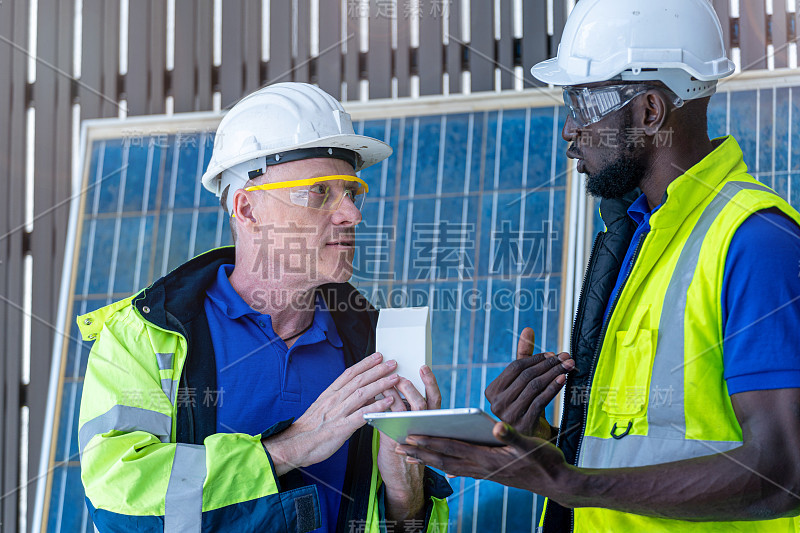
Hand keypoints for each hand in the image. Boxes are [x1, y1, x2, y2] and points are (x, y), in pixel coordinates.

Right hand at [263, 352, 399, 474]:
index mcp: (329, 394)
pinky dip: (376, 407)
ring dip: (380, 384)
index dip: (365, 363)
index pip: (350, 373)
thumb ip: (338, 399)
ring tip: (394, 378)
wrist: (295, 445)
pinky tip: (387, 402)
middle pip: (359, 380)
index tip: (377, 357)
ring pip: (362, 393)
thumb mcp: (322, 408)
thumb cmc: (308, 429)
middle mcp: (334, 399)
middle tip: (392, 363)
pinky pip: (362, 414)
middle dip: (377, 370)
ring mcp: (338, 412)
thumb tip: (355, 393)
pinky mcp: (342, 427)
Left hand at [378, 365, 441, 522]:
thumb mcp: (412, 425)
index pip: (435, 397)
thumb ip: (410, 408)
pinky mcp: (396, 442)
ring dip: (395, 396)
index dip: (430, 382)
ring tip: (385, 384)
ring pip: (407, 412)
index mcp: (431, 419)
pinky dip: (383, 408)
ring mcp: (412, 435)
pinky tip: (375, 399)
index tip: (423, 367)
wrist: (401, 476)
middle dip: (410, 388)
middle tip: (399, 377)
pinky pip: (390, 421)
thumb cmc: (406, 445)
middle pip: (422, 403)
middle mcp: (426, 426)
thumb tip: (397, 383)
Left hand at [398, 422, 569, 497]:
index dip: (430, 442)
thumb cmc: (544, 460)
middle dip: (419, 453)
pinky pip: (458, 469)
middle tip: (397, 447)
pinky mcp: (486, 473)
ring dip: (426, 460)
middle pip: (443, 459)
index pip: (452, 448)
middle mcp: (481, 467)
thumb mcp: (530, 443)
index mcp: (487, 457)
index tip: (411, 437)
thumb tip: (496, 425)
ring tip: (407, 454)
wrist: (555, 482)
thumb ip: (512, 434)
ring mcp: (483, 472)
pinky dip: (442, 464)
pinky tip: (436, 463)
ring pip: (448, 466)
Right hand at [484, 327, 572, 437]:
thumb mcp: (523, 383)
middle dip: (549, 364)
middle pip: (526, 376)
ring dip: (554, 373)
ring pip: (534, 386)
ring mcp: (508, 415)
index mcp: (492, 391)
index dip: (536, 358)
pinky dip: (553, 387)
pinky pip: (540, 400)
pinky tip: (563, 379)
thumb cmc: (526, 406)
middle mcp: (496, 403)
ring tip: (569, 366)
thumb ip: (524, 356)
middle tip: (566, 357)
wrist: (531, 440)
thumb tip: (529, 329)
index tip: (554, 354)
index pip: (515, 368)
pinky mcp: (523, 424)